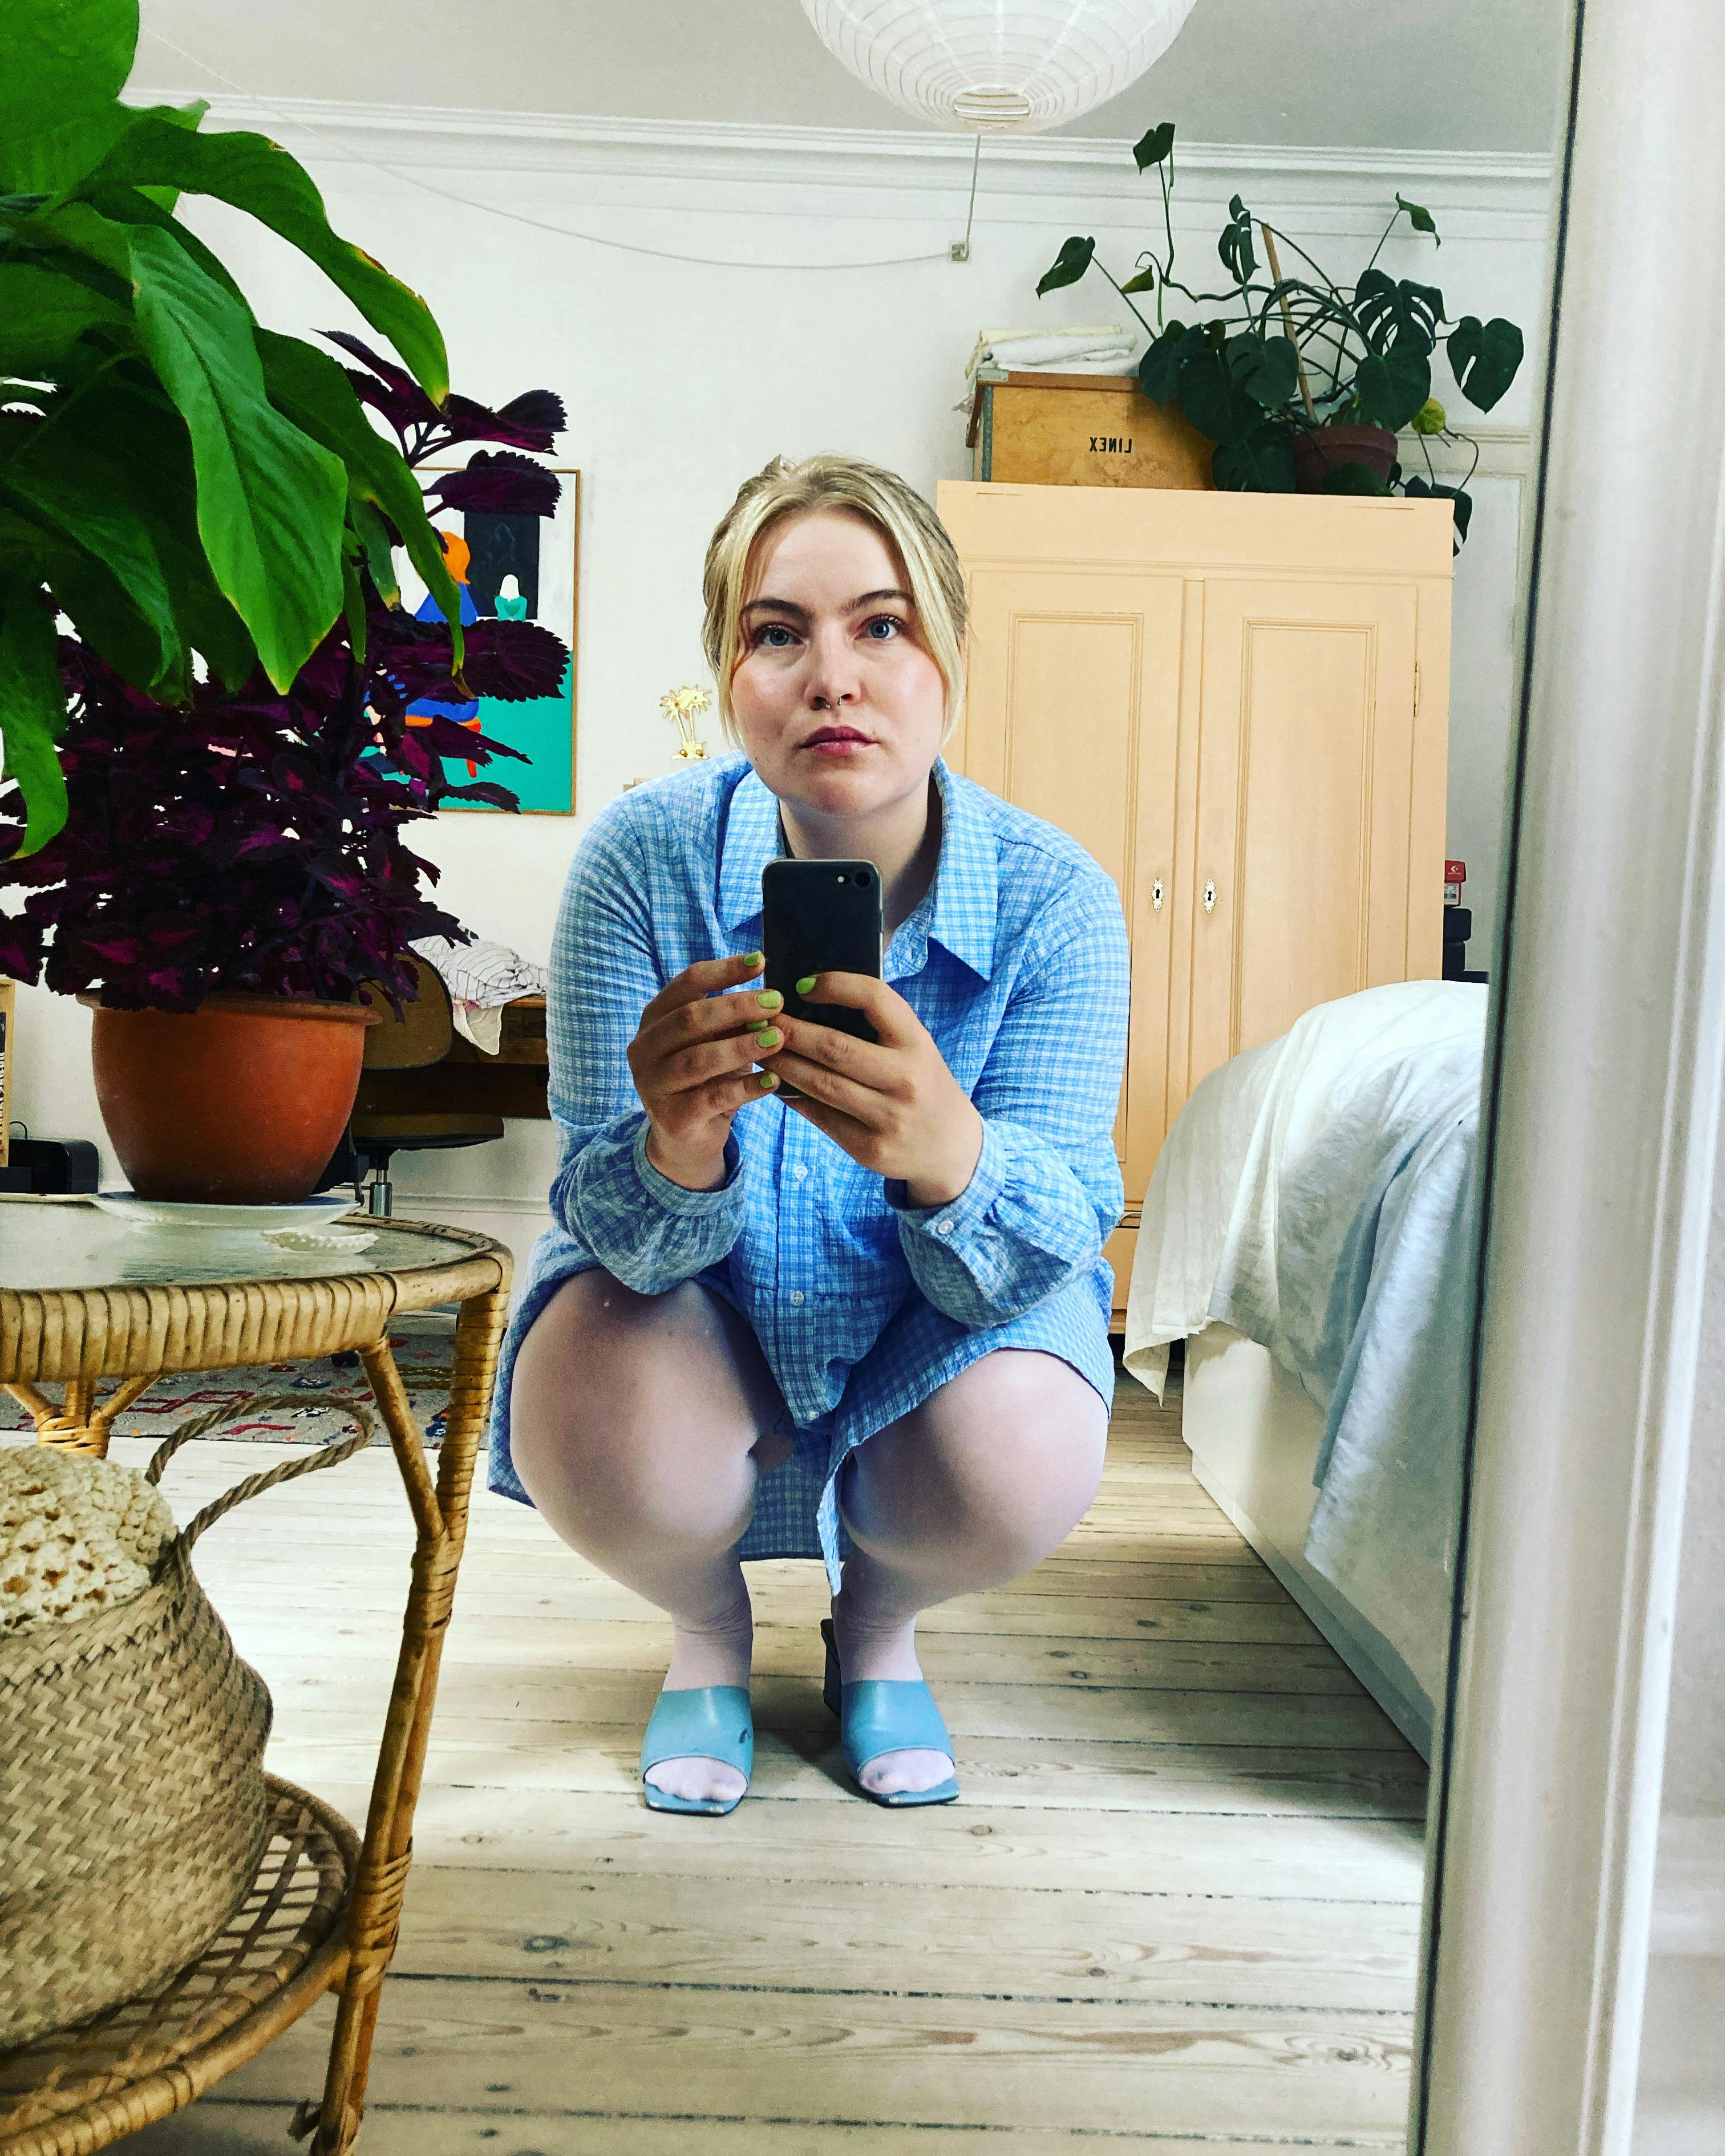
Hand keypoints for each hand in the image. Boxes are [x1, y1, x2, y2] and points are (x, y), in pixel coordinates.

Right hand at [628, 953, 785, 1189]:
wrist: (686, 1139)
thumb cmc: (705, 1079)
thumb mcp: (715, 1043)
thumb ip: (731, 1020)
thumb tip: (771, 995)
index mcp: (654, 1019)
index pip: (687, 983)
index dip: (724, 970)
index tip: (762, 961)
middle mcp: (644, 1048)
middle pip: (690, 1018)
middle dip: (737, 1007)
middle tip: (777, 1002)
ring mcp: (652, 1084)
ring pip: (699, 1059)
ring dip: (742, 1046)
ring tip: (778, 1038)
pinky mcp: (670, 1117)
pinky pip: (711, 1098)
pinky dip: (745, 1087)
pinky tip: (773, 1080)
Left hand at [769, 972, 983, 1207]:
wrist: (952, 1147)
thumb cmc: (923, 1084)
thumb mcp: (916, 1047)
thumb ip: (878, 1026)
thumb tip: (811, 997)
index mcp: (917, 1043)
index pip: (874, 999)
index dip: (835, 985)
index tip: (802, 984)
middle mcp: (905, 1079)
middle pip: (834, 1046)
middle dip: (790, 1030)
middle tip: (760, 1018)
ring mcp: (887, 1117)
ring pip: (819, 1084)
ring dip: (781, 1064)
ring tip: (757, 1048)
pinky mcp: (869, 1147)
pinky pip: (820, 1116)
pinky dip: (792, 1096)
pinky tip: (775, 1082)